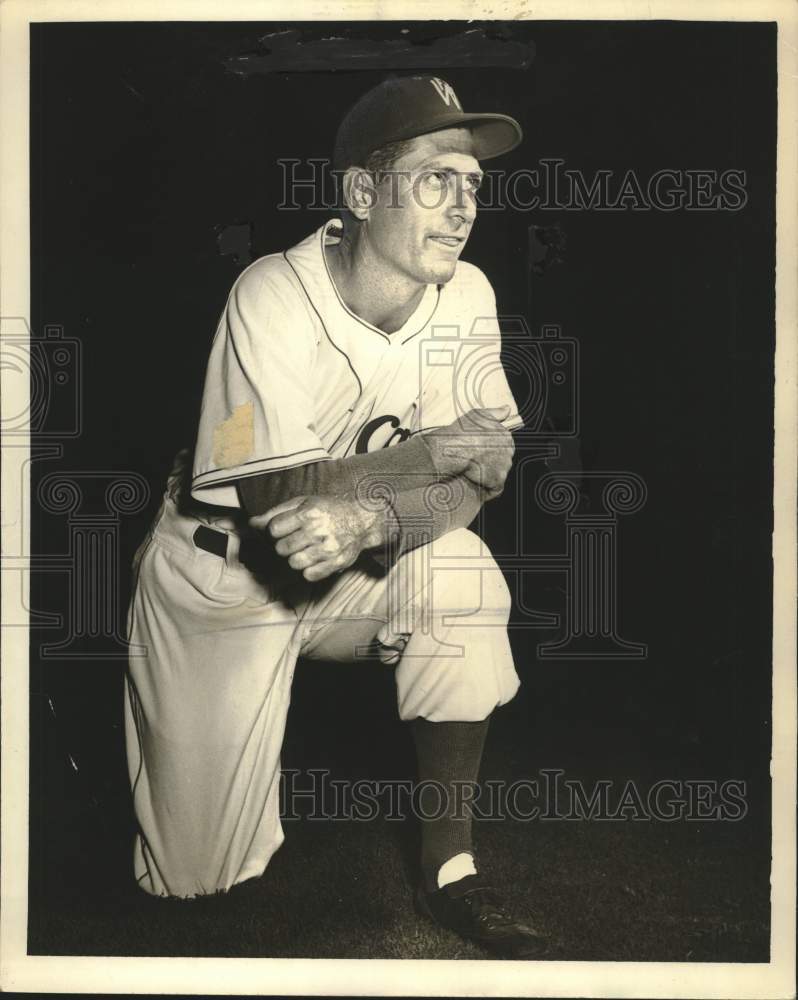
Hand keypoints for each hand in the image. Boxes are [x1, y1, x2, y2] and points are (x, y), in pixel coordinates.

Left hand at [248, 494, 383, 581]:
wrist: (362, 521)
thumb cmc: (329, 510)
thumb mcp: (303, 503)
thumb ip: (276, 512)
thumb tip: (251, 523)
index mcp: (309, 512)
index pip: (274, 529)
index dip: (276, 531)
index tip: (285, 529)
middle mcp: (318, 530)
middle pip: (281, 548)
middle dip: (284, 545)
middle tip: (296, 540)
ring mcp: (328, 548)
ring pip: (293, 563)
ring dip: (296, 558)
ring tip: (306, 549)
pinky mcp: (336, 563)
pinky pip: (309, 575)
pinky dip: (309, 570)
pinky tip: (315, 559)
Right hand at [423, 404, 514, 495]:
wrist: (451, 450)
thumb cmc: (461, 432)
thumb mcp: (477, 415)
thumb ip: (495, 413)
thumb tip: (507, 409)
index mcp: (505, 436)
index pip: (504, 444)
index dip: (491, 448)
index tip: (480, 451)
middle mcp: (508, 451)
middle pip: (502, 459)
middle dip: (492, 461)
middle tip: (476, 461)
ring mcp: (504, 467)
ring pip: (499, 473)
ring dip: (489, 474)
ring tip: (473, 472)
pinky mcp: (497, 481)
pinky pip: (495, 487)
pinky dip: (487, 488)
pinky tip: (476, 483)